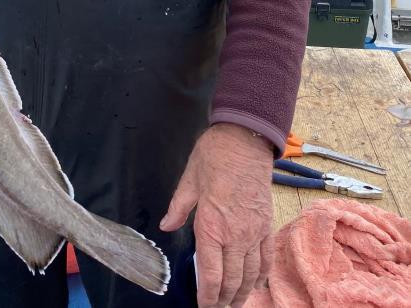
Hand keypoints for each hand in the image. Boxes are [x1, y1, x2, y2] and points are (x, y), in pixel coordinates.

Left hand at [160, 123, 273, 306]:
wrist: (245, 141)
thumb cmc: (214, 157)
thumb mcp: (188, 180)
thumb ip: (177, 208)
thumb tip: (166, 226)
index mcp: (211, 226)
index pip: (210, 274)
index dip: (207, 297)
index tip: (203, 306)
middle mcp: (235, 235)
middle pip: (232, 280)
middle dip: (224, 300)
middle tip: (216, 307)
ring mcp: (254, 232)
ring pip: (250, 274)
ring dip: (242, 293)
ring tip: (234, 302)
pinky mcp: (267, 225)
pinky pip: (266, 258)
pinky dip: (260, 275)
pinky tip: (255, 283)